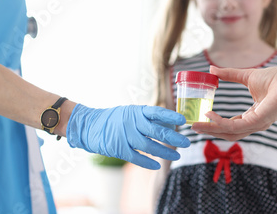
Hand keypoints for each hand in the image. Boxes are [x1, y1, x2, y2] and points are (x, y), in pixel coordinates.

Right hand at [67, 104, 189, 169]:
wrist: (90, 126)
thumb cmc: (115, 118)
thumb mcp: (131, 112)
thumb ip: (148, 117)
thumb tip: (169, 123)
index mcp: (137, 111)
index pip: (157, 112)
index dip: (171, 116)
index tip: (183, 120)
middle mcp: (132, 122)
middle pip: (157, 131)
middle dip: (174, 138)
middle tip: (186, 143)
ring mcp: (125, 136)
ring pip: (149, 146)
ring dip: (164, 152)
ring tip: (176, 156)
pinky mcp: (119, 149)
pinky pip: (136, 157)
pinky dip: (147, 162)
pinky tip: (157, 165)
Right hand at [191, 65, 276, 140]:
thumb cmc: (275, 78)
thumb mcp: (246, 76)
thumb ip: (229, 74)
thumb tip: (211, 69)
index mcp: (253, 115)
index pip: (231, 124)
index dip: (215, 123)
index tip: (201, 118)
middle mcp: (254, 123)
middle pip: (228, 132)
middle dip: (210, 131)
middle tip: (193, 126)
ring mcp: (256, 124)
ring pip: (229, 132)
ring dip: (211, 129)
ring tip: (196, 125)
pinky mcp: (258, 121)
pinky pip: (234, 125)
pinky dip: (220, 122)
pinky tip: (209, 116)